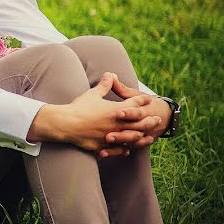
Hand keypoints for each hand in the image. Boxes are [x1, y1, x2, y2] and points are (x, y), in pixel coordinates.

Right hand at [28, 72, 162, 156]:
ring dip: (141, 136)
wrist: (66, 124)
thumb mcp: (93, 94)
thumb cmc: (79, 108)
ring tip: (148, 136)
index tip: (148, 99)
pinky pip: (118, 149)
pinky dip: (124, 149)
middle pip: (138, 122)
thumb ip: (104, 86)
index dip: (142, 100)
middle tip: (157, 119)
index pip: (133, 104)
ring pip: (132, 137)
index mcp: (115, 110)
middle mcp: (117, 124)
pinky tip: (127, 149)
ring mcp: (111, 136)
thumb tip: (110, 74)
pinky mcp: (103, 145)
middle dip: (149, 120)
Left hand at [99, 76, 171, 156]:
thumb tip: (110, 75)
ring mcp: (140, 135)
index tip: (118, 113)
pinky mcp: (135, 143)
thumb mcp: (135, 95)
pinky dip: (115, 152)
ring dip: (118, 143)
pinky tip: (102, 153)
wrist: (164, 115)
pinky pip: (125, 149)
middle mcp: (144, 124)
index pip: (137, 113)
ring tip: (104, 143)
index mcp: (144, 111)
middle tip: (107, 135)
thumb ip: (122, 88)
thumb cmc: (144, 102)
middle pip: (134, 131)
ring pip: (130, 141)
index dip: (129, 113)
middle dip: (121, 134)